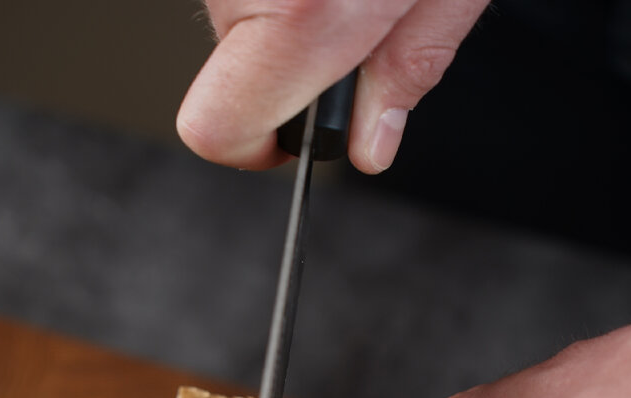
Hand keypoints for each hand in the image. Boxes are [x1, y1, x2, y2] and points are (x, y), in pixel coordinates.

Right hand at [177, 0, 488, 170]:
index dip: (254, 150)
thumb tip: (371, 142)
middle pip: (232, 66)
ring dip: (292, 4)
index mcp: (305, 10)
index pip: (219, 129)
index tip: (297, 141)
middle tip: (364, 17)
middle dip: (293, 59)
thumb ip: (410, 67)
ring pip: (239, 9)